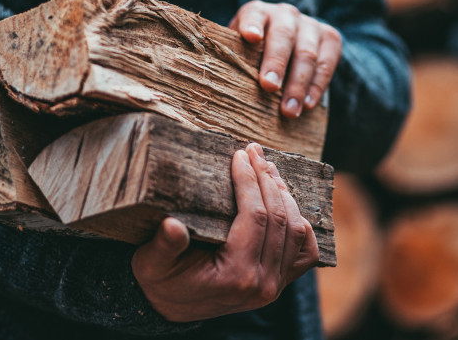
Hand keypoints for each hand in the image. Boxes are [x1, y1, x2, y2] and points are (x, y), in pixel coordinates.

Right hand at [130, 143, 319, 321]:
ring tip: (268, 169)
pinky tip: (287, 203)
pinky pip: (306, 253)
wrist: (171, 307)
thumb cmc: (161, 280)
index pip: (254, 217)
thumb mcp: (152, 263)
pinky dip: (303, 226)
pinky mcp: (281, 283)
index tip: (240, 154)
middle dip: (267, 179)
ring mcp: (275, 285)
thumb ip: (164, 246)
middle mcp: (263, 283)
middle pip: (279, 219)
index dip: (249, 181)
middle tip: (254, 151)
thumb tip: (171, 226)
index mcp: (235, 275)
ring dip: (285, 195)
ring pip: (296, 231)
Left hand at [229, 1, 342, 117]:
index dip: (252, 24)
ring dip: (298, 84)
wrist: (291, 45)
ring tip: (289, 110)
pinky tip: (307, 104)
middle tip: (269, 86)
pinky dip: (316, 87)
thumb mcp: (241, 50)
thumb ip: (234, 59)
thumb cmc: (255, 54)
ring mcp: (310, 25)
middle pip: (283, 36)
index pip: (253, 14)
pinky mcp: (331, 38)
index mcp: (258, 12)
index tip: (251, 37)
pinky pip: (326, 64)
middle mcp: (285, 14)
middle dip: (276, 62)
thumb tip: (218, 88)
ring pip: (306, 53)